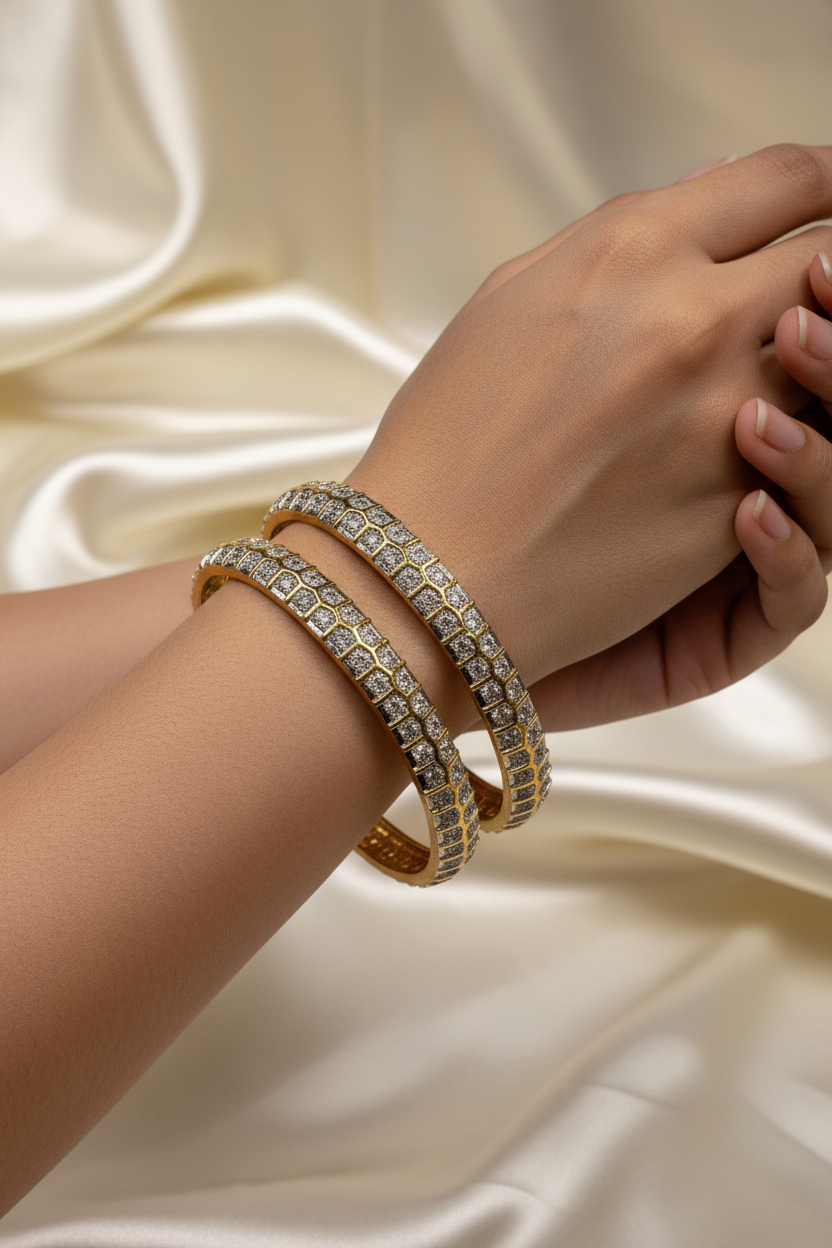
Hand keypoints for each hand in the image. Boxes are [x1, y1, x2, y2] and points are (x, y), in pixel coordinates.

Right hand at [349, 145, 831, 688]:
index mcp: (630, 252)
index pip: (782, 180)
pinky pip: (807, 457)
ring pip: (830, 363)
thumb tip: (697, 201)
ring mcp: (723, 416)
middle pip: (829, 264)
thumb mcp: (509, 302)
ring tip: (774, 383)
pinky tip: (750, 453)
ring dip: (814, 367)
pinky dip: (794, 448)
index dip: (820, 185)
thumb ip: (615, 242)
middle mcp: (691, 321)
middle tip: (810, 299)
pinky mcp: (734, 504)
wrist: (426, 574)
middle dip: (830, 278)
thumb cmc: (446, 448)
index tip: (824, 200)